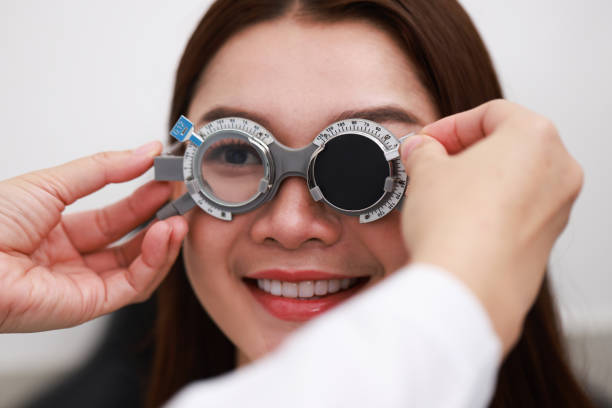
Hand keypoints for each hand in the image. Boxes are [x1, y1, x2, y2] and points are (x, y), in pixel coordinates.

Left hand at [0, 142, 186, 332]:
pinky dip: (154, 260)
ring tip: (177, 217)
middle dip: (160, 219)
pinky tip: (163, 235)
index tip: (167, 178)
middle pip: (132, 241)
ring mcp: (83, 284)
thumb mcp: (53, 183)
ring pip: (139, 266)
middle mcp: (75, 260)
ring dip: (164, 241)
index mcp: (61, 231)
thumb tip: (145, 150)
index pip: (116, 216)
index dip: (144, 198)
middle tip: (181, 197)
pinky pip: (134, 285)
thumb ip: (105, 169)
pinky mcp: (90, 304)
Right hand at [399, 100, 582, 353]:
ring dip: (475, 181)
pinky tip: (454, 222)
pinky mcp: (544, 243)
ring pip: (513, 180)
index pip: (491, 113)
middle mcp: (558, 172)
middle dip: (463, 153)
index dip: (450, 125)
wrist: (466, 288)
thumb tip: (420, 150)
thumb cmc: (457, 227)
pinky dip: (488, 209)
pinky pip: (515, 212)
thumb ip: (423, 151)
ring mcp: (557, 210)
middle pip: (507, 146)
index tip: (427, 140)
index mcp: (536, 138)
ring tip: (438, 195)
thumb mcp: (425, 171)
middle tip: (431, 164)